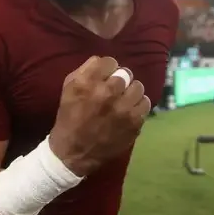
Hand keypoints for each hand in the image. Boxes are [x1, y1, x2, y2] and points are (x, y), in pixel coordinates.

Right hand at [48, 56, 149, 176]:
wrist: (74, 153)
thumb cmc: (69, 118)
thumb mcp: (69, 88)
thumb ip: (86, 70)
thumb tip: (103, 61)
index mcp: (87, 82)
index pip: (109, 61)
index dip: (107, 69)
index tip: (105, 77)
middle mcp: (107, 92)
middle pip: (125, 73)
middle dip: (120, 80)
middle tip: (115, 90)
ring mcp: (123, 108)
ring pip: (138, 87)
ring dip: (131, 92)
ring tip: (123, 101)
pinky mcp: (134, 122)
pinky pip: (145, 103)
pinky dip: (138, 106)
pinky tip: (128, 111)